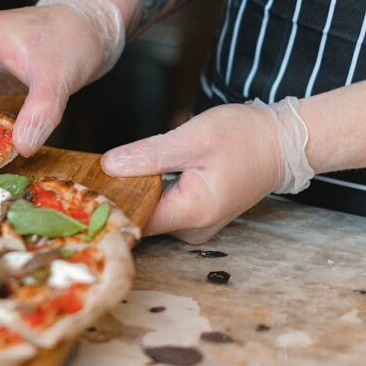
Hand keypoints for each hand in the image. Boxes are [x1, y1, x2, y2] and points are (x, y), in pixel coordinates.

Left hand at [100, 100, 312, 242]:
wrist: (284, 142)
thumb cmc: (245, 136)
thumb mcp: (194, 138)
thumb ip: (149, 154)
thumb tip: (108, 166)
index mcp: (192, 212)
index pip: (135, 221)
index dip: (107, 205)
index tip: (82, 189)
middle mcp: (193, 229)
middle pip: (140, 219)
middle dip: (115, 198)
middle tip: (85, 175)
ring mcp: (196, 226)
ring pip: (150, 213)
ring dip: (131, 194)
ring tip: (103, 173)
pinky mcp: (197, 216)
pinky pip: (163, 208)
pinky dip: (148, 192)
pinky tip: (132, 175)